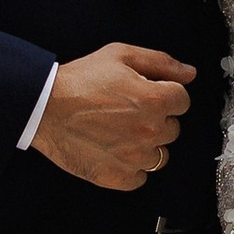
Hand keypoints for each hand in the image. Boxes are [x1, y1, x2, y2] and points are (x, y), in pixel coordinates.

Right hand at [30, 44, 193, 191]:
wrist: (44, 108)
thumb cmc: (79, 81)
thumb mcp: (121, 55)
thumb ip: (161, 62)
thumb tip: (189, 73)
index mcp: (154, 99)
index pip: (182, 100)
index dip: (164, 93)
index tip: (145, 94)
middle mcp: (150, 130)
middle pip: (172, 128)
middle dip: (156, 118)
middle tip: (127, 111)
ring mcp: (135, 157)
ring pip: (159, 155)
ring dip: (146, 145)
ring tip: (119, 132)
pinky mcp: (118, 177)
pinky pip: (140, 177)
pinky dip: (130, 167)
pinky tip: (114, 151)